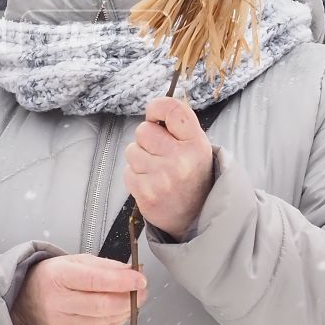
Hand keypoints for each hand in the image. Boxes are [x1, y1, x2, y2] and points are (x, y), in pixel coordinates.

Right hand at [11, 254, 147, 324]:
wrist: (27, 302)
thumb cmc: (53, 278)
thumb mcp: (74, 261)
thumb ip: (104, 266)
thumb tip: (131, 271)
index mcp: (58, 276)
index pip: (95, 280)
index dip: (121, 281)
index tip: (140, 278)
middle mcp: (58, 302)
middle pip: (103, 305)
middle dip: (129, 298)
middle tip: (142, 291)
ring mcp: (63, 323)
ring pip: (105, 321)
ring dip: (125, 311)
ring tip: (132, 300)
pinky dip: (115, 322)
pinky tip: (119, 313)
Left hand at [123, 96, 216, 238]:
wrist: (194, 216)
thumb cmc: (191, 174)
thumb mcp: (196, 146)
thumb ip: (178, 126)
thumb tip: (152, 109)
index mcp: (196, 144)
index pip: (172, 109)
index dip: (157, 107)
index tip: (155, 116)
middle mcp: (180, 159)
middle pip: (143, 130)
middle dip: (147, 139)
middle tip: (160, 154)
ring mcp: (162, 177)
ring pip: (132, 150)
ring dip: (140, 158)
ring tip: (157, 170)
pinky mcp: (146, 192)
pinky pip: (127, 171)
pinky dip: (135, 176)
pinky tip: (151, 183)